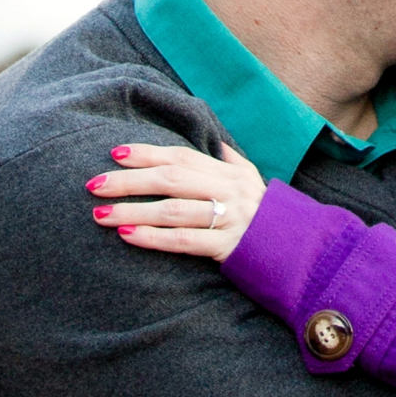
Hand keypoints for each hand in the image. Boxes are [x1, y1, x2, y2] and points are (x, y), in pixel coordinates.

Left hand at [89, 141, 264, 263]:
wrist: (300, 253)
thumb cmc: (268, 218)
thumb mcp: (255, 184)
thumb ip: (234, 163)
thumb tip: (216, 143)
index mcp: (231, 174)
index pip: (183, 156)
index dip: (148, 153)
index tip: (115, 153)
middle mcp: (230, 191)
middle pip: (173, 178)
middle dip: (130, 180)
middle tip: (94, 184)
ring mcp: (230, 218)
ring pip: (174, 210)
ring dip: (133, 210)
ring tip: (101, 214)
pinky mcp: (228, 247)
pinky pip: (185, 240)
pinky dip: (154, 237)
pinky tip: (128, 236)